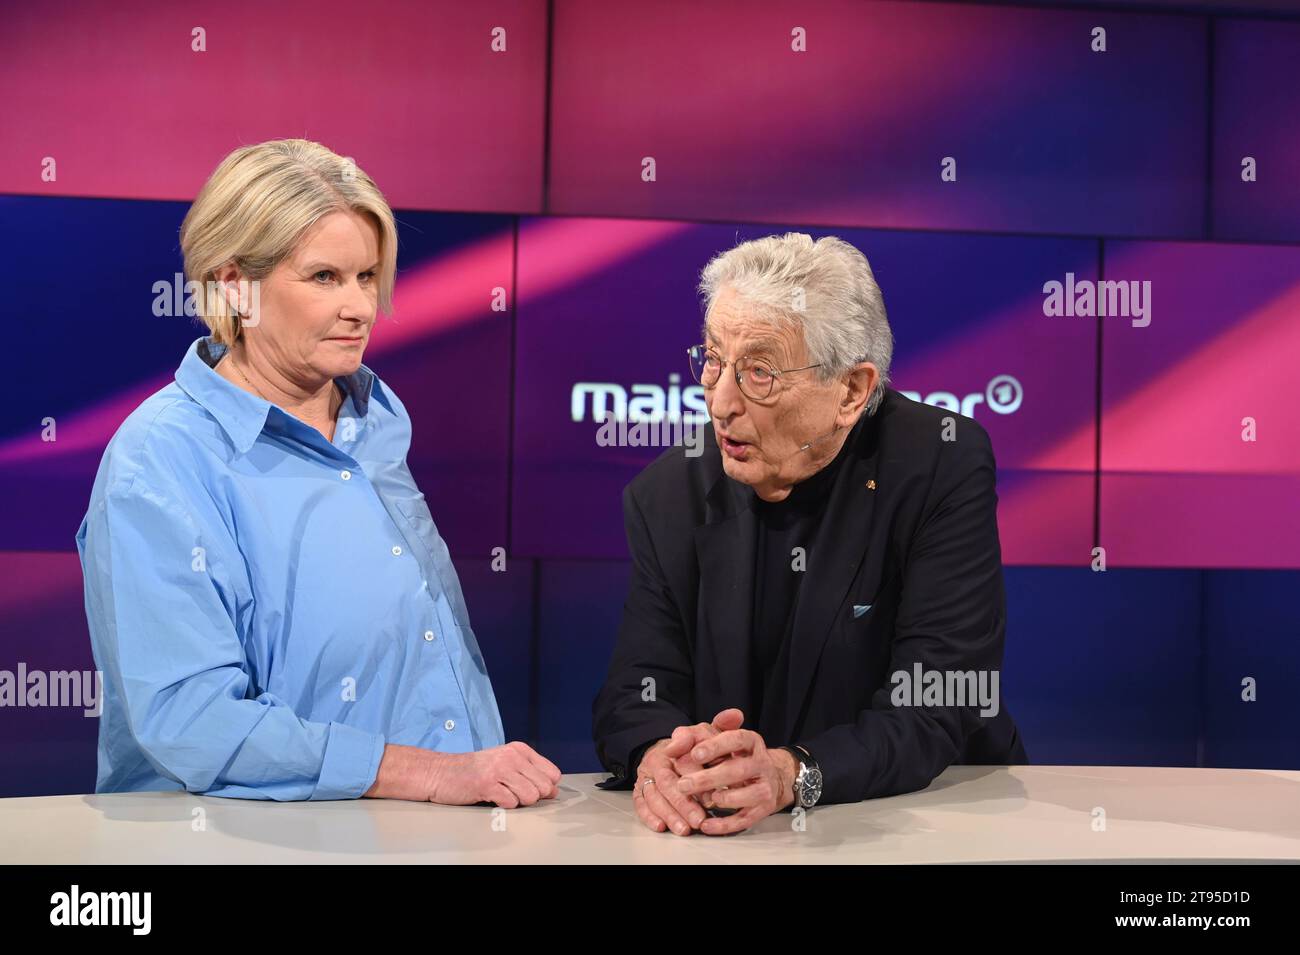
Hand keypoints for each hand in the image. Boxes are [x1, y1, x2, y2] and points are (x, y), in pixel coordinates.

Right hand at [425, 741, 561, 807]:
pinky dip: (504, 805)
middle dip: (532, 797)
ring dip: (518, 802)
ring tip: (502, 794)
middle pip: (544, 787)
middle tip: (513, 793)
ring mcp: (499, 769)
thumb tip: (554, 790)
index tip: (530, 788)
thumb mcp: (506, 763)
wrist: (441, 772)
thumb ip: (530, 774)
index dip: (545, 787)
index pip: (552, 774)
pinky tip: (492, 797)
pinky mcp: (487, 784)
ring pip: (530, 796)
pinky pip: (511, 802)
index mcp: (520, 749)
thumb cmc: (475, 770)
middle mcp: (512, 756)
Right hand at [632, 708, 744, 834]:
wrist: (668, 752)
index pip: (681, 761)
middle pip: (667, 782)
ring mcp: (646, 775)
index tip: (711, 796)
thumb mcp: (707, 735)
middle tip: (699, 819)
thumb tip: (736, 715)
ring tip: (685, 829)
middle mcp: (656, 760)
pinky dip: (649, 816)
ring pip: (653, 796)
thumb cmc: (693, 748)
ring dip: (669, 814)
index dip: (696, 778)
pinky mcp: (638, 790)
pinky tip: (661, 827)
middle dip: (683, 803)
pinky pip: (640, 803)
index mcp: (673, 745)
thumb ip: (722, 727)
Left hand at [676, 729, 798, 834]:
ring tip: (705, 801)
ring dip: (725, 799)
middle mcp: (762, 763)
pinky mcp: (763, 809)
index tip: (694, 754)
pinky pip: (745, 819)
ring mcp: (765, 786)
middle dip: (709, 778)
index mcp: (751, 741)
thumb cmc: (733, 757)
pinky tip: (706, 825)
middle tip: (683, 785)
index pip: (736, 739)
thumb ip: (695, 736)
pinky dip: (724, 825)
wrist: (769, 777)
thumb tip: (674, 743)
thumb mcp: (718, 740)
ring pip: (748, 794)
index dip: (715, 746)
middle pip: (738, 769)